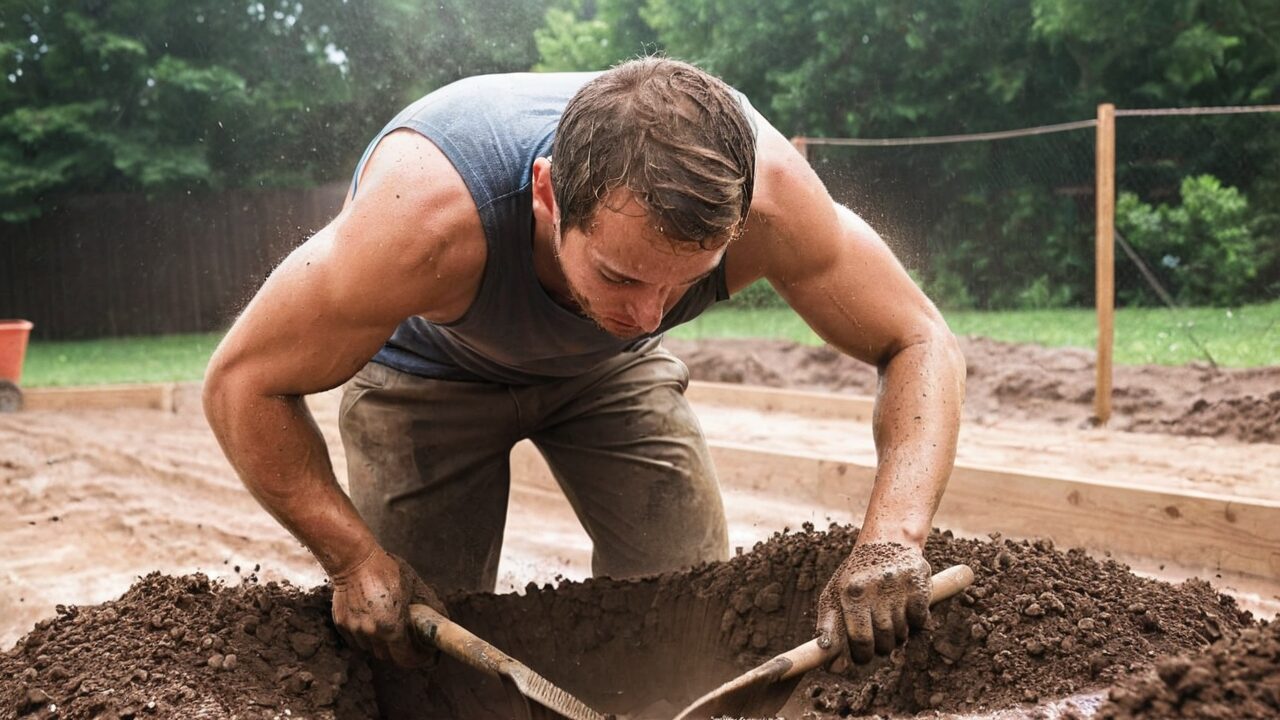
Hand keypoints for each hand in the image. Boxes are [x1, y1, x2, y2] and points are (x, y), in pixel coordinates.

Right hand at [330, 548, 446, 666]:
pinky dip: (365, 637)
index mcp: (391, 627)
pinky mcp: (341, 624)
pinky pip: (356, 640)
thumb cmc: (385, 570)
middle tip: (408, 642)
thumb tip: (436, 620)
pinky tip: (372, 622)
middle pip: (388, 657)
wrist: (354, 560)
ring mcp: (354, 630)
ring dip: (381, 644)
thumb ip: (421, 609)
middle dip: (400, 652)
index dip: (417, 659)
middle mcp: (371, 633)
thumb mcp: (412, 587)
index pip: (406, 658)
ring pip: (370, 649)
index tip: (423, 655)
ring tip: (388, 629)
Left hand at [816, 542, 930, 664]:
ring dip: (898, 633)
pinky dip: (915, 622)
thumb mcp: (836, 594)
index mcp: (851, 592)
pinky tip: (906, 608)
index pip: (860, 640)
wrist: (888, 540)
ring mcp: (900, 586)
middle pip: (884, 640)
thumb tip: (829, 662)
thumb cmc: (858, 576)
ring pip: (903, 633)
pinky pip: (920, 621)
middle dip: (881, 645)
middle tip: (878, 634)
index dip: (862, 655)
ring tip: (890, 615)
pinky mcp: (920, 584)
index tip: (863, 655)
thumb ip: (829, 627)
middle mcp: (875, 588)